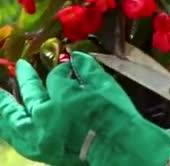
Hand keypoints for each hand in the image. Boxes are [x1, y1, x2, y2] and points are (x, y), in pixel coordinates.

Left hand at [0, 52, 169, 165]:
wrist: (119, 149)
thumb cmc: (116, 117)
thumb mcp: (106, 87)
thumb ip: (89, 69)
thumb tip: (77, 56)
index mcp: (63, 98)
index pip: (57, 77)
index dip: (63, 71)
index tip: (69, 68)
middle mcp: (45, 117)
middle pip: (30, 93)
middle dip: (26, 78)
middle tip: (20, 67)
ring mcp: (40, 136)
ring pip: (13, 119)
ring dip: (4, 105)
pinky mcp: (39, 152)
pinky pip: (16, 138)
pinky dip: (8, 128)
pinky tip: (5, 122)